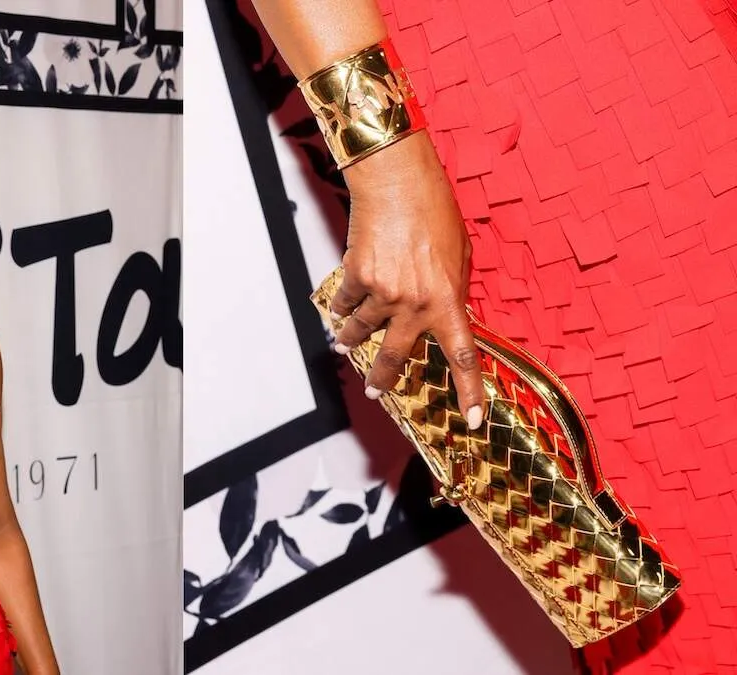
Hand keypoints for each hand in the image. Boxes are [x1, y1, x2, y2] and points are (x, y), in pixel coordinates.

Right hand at [333, 132, 486, 428]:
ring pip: (362, 331)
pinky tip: (337, 312)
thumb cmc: (434, 212)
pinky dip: (340, 309)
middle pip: (396, 356)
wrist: (398, 183)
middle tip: (373, 391)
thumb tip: (445, 311)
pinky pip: (346, 303)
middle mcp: (415, 304)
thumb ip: (452, 289)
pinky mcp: (357, 278)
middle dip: (381, 379)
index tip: (471, 420)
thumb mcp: (459, 255)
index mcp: (449, 301)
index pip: (463, 357)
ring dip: (351, 340)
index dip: (469, 392)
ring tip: (345, 344)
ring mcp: (383, 293)